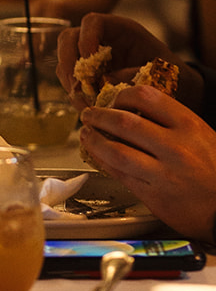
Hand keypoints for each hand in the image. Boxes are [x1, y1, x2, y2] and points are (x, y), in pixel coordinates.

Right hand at [56, 11, 199, 110]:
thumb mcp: (158, 72)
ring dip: (70, 82)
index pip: (92, 22)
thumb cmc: (171, 76)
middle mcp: (102, 39)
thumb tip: (104, 84)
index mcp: (122, 29)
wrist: (177, 89)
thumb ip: (133, 74)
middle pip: (68, 38)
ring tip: (83, 103)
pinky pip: (70, 79)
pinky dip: (75, 93)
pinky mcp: (88, 75)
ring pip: (65, 60)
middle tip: (77, 86)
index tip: (89, 60)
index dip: (86, 38)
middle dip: (68, 62)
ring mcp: (91, 56)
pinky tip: (86, 107)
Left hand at [80, 87, 215, 237]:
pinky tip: (97, 155)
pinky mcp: (154, 195)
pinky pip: (120, 174)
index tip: (113, 98)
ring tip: (86, 134)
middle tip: (89, 114)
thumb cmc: (212, 169)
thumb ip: (170, 121)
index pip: (146, 97)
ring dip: (94, 140)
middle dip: (99, 116)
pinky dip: (103, 162)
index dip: (122, 95)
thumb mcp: (199, 134)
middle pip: (124, 122)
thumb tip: (130, 107)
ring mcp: (164, 173)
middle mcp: (176, 147)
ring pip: (116, 151)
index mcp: (189, 125)